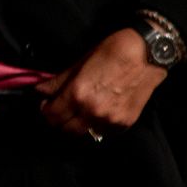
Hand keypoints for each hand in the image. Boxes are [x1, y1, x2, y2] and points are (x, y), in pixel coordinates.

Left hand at [35, 28, 164, 139]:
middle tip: (58, 110)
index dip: (45, 110)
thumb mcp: (80, 62)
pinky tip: (95, 113)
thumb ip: (59, 81)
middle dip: (58, 121)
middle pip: (66, 130)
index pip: (52, 115)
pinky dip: (95, 126)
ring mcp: (110, 120)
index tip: (46, 104)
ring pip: (84, 134)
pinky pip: (103, 132)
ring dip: (76, 126)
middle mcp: (93, 112)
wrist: (146, 56)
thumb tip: (40, 90)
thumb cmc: (111, 52)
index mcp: (78, 94)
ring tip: (76, 112)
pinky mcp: (125, 124)